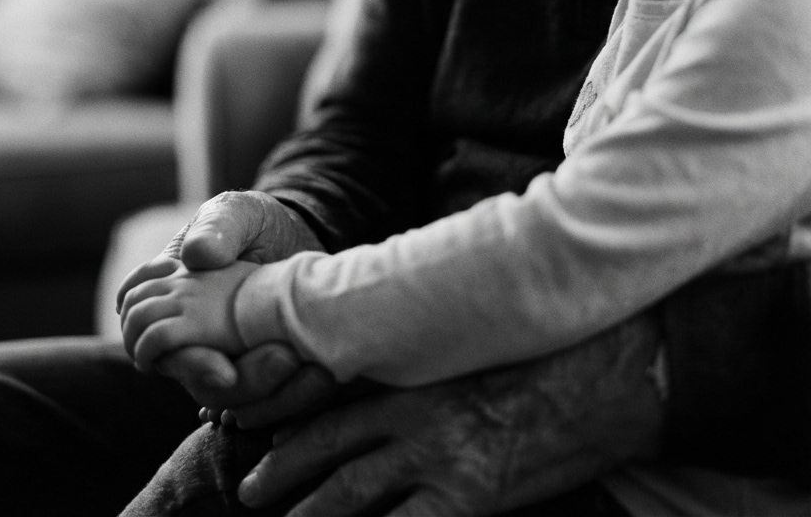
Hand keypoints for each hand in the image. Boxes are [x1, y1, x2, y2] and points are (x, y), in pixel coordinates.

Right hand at [117, 191, 324, 397]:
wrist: (292, 232)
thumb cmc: (255, 222)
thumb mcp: (240, 213)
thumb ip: (217, 227)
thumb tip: (195, 257)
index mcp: (167, 301)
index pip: (156, 347)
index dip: (191, 365)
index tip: (228, 374)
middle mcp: (187, 336)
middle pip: (202, 386)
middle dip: (245, 381)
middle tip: (287, 360)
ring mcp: (221, 354)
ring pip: (231, 397)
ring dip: (268, 386)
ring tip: (303, 360)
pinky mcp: (255, 364)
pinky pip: (262, 399)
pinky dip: (285, 392)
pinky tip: (312, 372)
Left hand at [237, 316, 663, 515]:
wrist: (599, 378)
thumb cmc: (537, 355)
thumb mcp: (470, 349)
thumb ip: (426, 366)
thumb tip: (391, 380)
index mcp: (410, 376)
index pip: (332, 406)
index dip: (294, 430)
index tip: (266, 445)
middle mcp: (411, 417)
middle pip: (328, 454)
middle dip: (283, 476)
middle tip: (250, 492)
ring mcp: (437, 461)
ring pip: (350, 498)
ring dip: (312, 515)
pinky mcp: (468, 499)